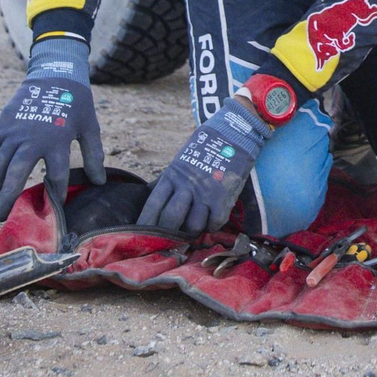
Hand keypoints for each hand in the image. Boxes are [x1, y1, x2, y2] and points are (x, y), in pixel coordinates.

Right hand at [0, 37, 104, 219]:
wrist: (54, 75)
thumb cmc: (76, 104)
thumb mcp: (90, 127)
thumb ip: (94, 155)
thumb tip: (99, 182)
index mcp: (57, 139)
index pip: (57, 174)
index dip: (57, 191)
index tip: (55, 206)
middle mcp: (31, 138)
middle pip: (15, 174)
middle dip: (6, 198)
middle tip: (0, 219)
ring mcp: (13, 132)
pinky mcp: (1, 127)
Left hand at [137, 96, 269, 233]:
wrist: (233, 135)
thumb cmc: (202, 150)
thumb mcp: (178, 163)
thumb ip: (164, 182)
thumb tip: (145, 195)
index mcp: (171, 177)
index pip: (152, 207)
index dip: (146, 225)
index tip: (143, 237)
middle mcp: (187, 187)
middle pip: (170, 221)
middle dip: (167, 235)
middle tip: (169, 240)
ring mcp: (206, 194)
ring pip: (193, 226)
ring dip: (192, 230)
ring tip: (192, 227)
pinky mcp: (224, 199)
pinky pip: (214, 224)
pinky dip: (211, 226)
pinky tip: (209, 219)